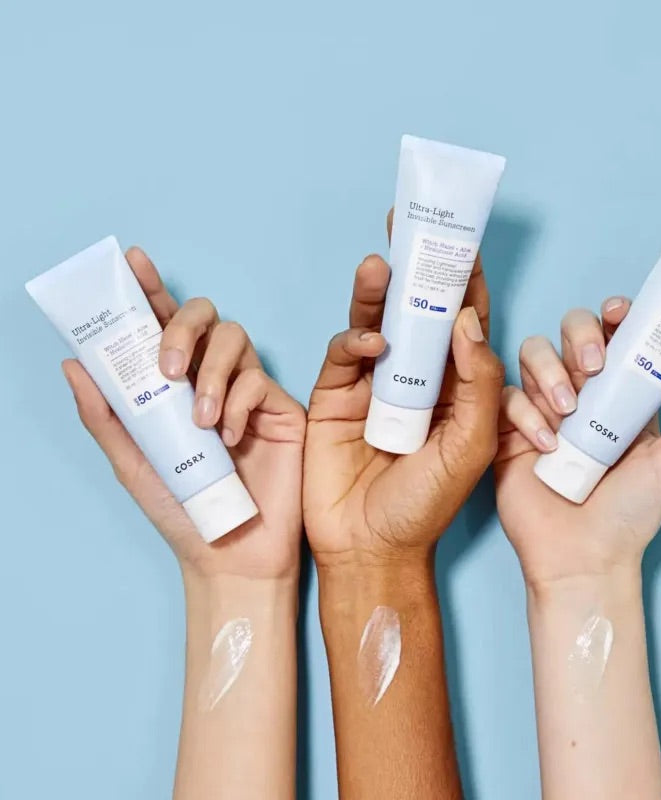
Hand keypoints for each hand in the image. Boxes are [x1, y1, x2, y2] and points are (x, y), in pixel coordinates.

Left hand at [62, 247, 305, 580]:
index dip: (150, 291)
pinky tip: (231, 437)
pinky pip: (261, 382)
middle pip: (206, 318)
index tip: (132, 260)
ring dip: (212, 373)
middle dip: (182, 329)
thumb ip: (106, 415)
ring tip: (200, 420)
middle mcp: (214, 379)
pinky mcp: (282, 408)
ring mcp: (251, 391)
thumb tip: (74, 364)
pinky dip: (240, 402)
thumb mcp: (132, 461)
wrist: (230, 552)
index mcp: (175, 386)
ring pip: (236, 340)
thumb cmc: (180, 510)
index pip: (162, 327)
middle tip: (166, 370)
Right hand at [303, 213, 505, 567]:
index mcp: (456, 386)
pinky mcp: (335, 395)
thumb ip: (478, 383)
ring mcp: (373, 384)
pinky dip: (354, 341)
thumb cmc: (427, 505)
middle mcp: (416, 377)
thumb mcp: (470, 445)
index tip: (463, 240)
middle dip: (414, 268)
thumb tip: (467, 319)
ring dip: (378, 292)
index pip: (463, 322)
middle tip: (409, 225)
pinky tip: (370, 342)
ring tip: (380, 263)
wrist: (370, 547)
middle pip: (416, 310)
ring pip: (377, 323)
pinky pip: (343, 355)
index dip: (464, 280)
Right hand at [495, 297, 660, 589]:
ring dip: (548, 372)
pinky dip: (525, 415)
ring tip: (567, 412)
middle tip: (592, 366)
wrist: (583, 557)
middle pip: (567, 333)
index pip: (613, 336)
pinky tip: (546, 448)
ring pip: (531, 354)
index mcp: (619, 395)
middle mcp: (579, 394)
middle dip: (578, 336)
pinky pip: (507, 398)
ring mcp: (541, 410)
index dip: (612, 316)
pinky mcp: (508, 430)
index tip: (618, 313)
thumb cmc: (632, 513)